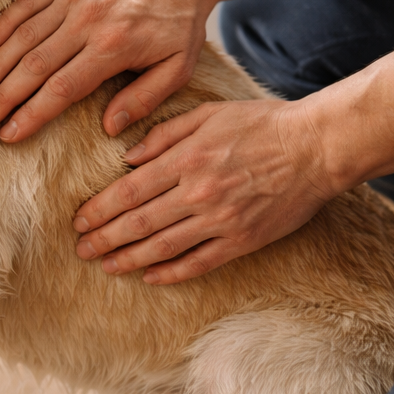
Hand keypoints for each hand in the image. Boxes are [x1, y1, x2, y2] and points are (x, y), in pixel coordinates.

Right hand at [0, 0, 298, 142]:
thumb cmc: (178, 26)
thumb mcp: (177, 69)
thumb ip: (144, 100)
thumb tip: (110, 127)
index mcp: (113, 47)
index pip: (61, 88)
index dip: (31, 114)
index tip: (9, 135)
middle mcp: (88, 21)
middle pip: (33, 65)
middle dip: (5, 96)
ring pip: (23, 36)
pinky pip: (26, 4)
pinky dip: (4, 24)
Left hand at [72, 32, 393, 283]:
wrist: (315, 147)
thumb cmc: (261, 124)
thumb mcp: (207, 114)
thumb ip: (164, 135)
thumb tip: (128, 158)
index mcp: (185, 160)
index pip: (129, 191)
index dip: (100, 209)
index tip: (78, 221)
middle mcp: (197, 193)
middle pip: (139, 222)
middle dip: (105, 238)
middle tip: (80, 249)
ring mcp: (220, 220)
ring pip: (163, 246)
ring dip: (129, 259)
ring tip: (105, 265)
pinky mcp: (242, 240)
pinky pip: (199, 262)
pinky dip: (172, 273)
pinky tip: (150, 278)